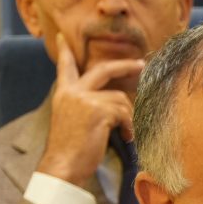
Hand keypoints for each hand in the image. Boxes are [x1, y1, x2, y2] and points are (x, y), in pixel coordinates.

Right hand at [36, 40, 142, 187]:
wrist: (62, 166)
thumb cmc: (70, 151)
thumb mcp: (73, 122)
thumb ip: (86, 106)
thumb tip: (115, 102)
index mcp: (64, 94)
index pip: (65, 68)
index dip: (66, 52)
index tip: (62, 37)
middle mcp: (72, 92)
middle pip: (103, 70)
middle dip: (124, 65)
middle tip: (140, 64)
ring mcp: (84, 99)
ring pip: (120, 98)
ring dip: (129, 117)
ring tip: (126, 134)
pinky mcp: (97, 110)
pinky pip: (124, 113)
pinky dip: (129, 126)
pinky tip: (126, 138)